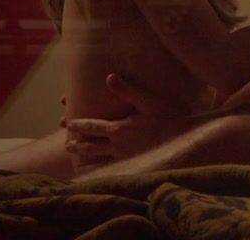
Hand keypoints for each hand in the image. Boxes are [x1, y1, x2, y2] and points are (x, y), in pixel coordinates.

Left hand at [64, 74, 189, 170]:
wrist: (183, 139)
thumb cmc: (166, 117)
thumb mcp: (147, 100)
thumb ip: (126, 89)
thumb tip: (109, 76)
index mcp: (119, 129)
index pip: (92, 126)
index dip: (78, 124)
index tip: (67, 122)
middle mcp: (118, 145)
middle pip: (92, 146)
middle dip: (78, 145)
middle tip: (67, 145)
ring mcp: (125, 157)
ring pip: (100, 160)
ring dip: (87, 159)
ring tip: (77, 161)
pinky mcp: (134, 164)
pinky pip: (113, 169)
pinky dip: (102, 171)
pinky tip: (99, 173)